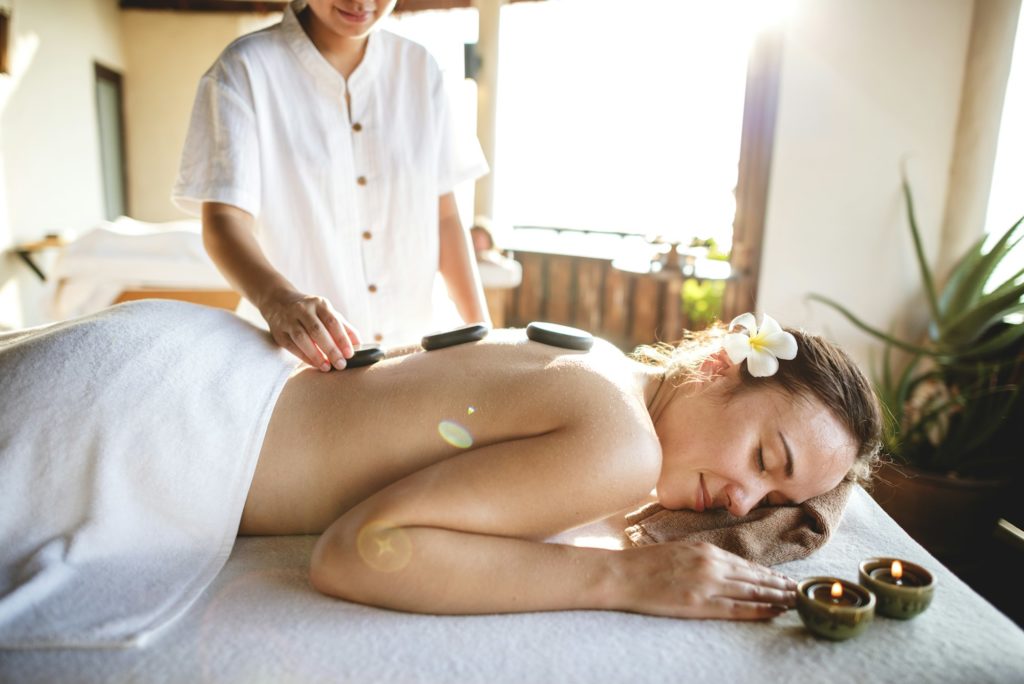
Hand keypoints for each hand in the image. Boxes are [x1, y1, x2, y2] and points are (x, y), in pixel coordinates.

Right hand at [260, 289, 360, 370]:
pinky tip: (315, 364)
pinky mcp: (278, 331)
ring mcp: (288, 320)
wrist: (278, 301)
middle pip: (317, 330)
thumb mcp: (327, 313)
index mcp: (319, 304)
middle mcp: (303, 309)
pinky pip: (291, 346)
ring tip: (327, 367)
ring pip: (302, 338)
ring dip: (315, 355)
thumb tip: (360, 344)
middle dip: (330, 349)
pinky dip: (304, 356)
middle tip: (341, 365)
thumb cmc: (311, 312)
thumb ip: (344, 327)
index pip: (332, 321)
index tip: (350, 354)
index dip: (342, 338)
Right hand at [616, 541, 796, 619]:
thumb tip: (721, 567)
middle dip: (779, 585)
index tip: (784, 580)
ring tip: (795, 602)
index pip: (745, 565)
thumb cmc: (643, 564)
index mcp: (705, 550)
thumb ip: (701, 558)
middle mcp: (711, 564)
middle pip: (755, 577)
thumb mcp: (678, 551)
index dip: (768, 574)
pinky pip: (736, 608)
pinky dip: (759, 610)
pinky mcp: (698, 603)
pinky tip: (774, 612)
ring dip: (777, 597)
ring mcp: (706, 583)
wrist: (620, 573)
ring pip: (752, 591)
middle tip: (800, 592)